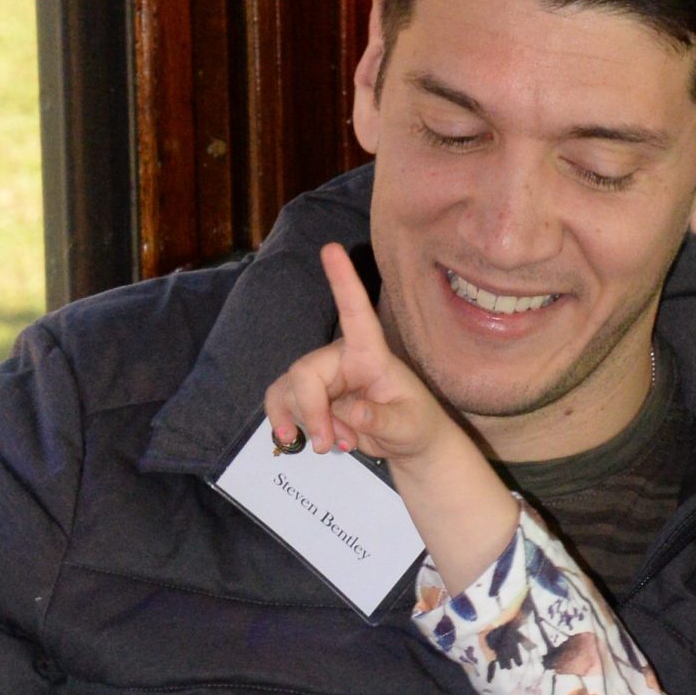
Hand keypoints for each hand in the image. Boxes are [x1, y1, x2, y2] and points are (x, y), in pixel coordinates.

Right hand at [264, 242, 456, 463]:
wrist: (408, 445)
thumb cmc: (416, 426)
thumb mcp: (409, 428)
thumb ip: (382, 420)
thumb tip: (352, 412)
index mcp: (370, 354)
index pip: (356, 312)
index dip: (343, 281)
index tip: (332, 248)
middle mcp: (341, 358)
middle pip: (304, 373)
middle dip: (311, 412)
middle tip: (328, 446)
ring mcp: (321, 377)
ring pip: (287, 391)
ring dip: (304, 423)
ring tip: (333, 446)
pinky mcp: (308, 397)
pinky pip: (279, 403)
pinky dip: (287, 425)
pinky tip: (301, 442)